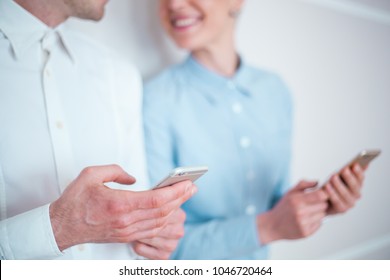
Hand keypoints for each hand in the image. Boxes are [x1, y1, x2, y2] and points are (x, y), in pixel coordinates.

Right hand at [49, 165, 195, 250]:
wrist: (62, 227)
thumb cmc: (74, 202)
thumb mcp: (91, 175)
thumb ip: (116, 171)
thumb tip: (133, 178)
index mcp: (119, 204)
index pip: (155, 199)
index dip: (174, 192)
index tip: (187, 183)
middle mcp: (126, 220)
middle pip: (162, 211)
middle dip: (180, 198)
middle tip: (192, 187)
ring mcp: (126, 231)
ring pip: (159, 222)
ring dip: (175, 209)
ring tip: (184, 196)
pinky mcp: (125, 236)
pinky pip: (151, 230)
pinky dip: (164, 220)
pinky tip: (170, 212)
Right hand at [257, 180, 327, 243]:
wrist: (272, 225)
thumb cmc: (283, 207)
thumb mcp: (290, 192)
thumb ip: (303, 184)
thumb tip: (318, 182)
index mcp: (296, 200)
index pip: (320, 195)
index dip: (323, 194)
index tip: (320, 195)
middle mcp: (300, 212)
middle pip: (323, 205)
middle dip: (320, 204)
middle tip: (312, 204)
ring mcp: (303, 223)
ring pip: (322, 215)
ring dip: (318, 213)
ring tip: (308, 212)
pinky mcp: (305, 233)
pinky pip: (319, 224)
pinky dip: (315, 222)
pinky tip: (306, 220)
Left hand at [324, 163, 364, 214]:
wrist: (323, 201)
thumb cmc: (333, 185)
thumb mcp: (340, 176)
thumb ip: (351, 169)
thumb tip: (362, 163)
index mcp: (358, 185)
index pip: (360, 178)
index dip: (358, 172)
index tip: (355, 165)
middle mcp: (356, 194)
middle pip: (354, 186)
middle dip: (349, 177)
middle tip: (343, 169)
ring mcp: (350, 203)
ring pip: (346, 194)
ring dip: (339, 185)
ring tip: (333, 177)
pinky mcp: (342, 209)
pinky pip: (337, 201)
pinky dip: (332, 194)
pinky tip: (327, 186)